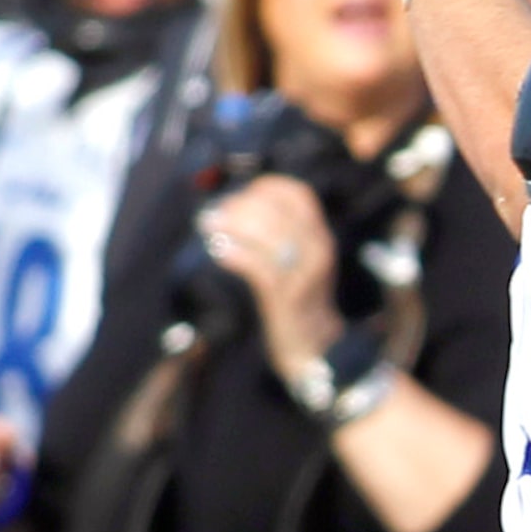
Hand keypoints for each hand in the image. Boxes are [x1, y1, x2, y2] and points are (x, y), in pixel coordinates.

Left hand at [199, 177, 343, 383]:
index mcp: (320, 236)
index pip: (299, 195)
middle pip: (277, 211)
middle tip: (215, 213)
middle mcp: (317, 249)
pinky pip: (258, 266)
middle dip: (240, 206)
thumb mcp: (300, 259)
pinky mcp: (286, 295)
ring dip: (233, 226)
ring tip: (210, 226)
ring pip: (267, 234)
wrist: (315, 344)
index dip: (266, 187)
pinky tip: (220, 252)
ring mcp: (303, 272)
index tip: (242, 194)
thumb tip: (237, 208)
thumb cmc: (298, 298)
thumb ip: (281, 234)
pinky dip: (236, 254)